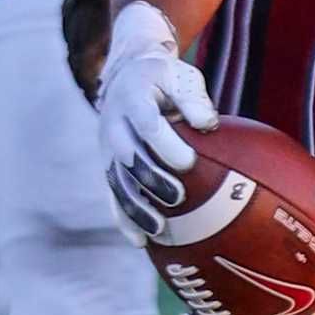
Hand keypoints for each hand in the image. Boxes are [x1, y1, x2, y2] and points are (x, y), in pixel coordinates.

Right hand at [96, 0, 212, 233]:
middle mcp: (113, 125)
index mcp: (132, 98)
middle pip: (128, 157)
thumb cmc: (164, 78)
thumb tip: (208, 125)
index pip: (146, 124)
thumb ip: (194, 98)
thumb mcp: (181, 75)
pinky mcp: (108, 165)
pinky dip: (124, 218)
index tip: (188, 162)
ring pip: (117, 182)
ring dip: (135, 207)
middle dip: (151, 179)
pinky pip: (113, 194)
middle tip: (178, 197)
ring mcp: (106, 148)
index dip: (165, 144)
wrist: (126, 74)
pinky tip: (140, 241)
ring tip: (158, 230)